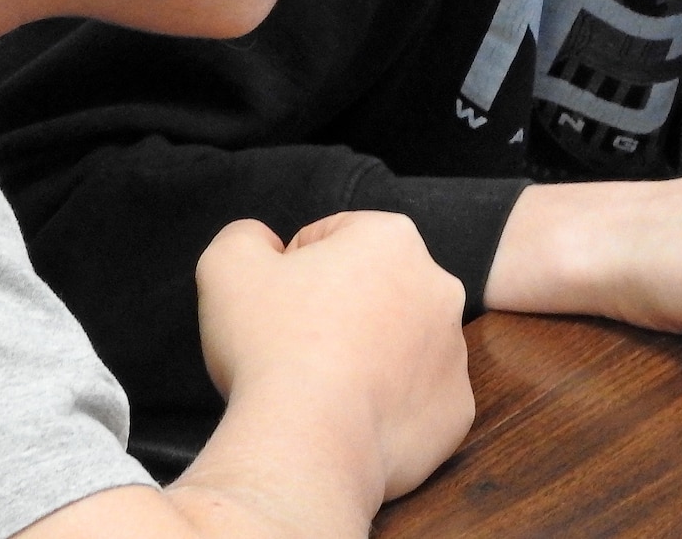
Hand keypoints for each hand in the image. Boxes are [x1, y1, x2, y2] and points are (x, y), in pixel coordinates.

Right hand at [195, 212, 473, 509]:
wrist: (306, 443)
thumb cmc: (272, 348)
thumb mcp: (227, 265)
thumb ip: (245, 238)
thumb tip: (262, 243)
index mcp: (393, 239)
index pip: (335, 239)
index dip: (293, 271)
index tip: (277, 307)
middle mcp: (438, 287)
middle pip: (376, 289)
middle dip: (339, 310)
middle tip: (296, 347)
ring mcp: (454, 351)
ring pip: (401, 344)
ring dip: (368, 357)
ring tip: (323, 386)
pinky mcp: (454, 409)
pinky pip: (417, 400)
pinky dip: (387, 408)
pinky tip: (351, 417)